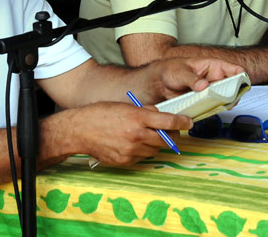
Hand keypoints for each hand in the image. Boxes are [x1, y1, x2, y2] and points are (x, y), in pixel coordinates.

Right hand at [71, 102, 190, 165]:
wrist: (79, 130)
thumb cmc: (101, 114)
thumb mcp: (125, 106)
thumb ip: (145, 111)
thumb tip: (162, 116)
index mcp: (137, 117)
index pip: (168, 121)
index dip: (182, 122)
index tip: (188, 122)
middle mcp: (136, 135)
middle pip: (165, 139)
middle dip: (172, 135)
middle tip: (172, 131)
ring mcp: (130, 150)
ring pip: (155, 150)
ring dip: (156, 143)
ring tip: (147, 136)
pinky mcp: (124, 161)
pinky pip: (142, 157)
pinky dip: (142, 151)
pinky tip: (132, 143)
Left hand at [141, 57, 244, 101]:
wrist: (160, 82)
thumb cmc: (171, 70)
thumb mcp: (180, 72)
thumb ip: (192, 79)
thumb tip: (203, 85)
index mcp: (214, 66)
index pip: (235, 70)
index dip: (242, 78)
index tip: (240, 88)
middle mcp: (215, 78)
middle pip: (234, 87)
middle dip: (234, 95)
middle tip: (228, 101)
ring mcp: (211, 90)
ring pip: (226, 98)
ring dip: (225, 104)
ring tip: (219, 106)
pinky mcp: (205, 100)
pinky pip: (215, 106)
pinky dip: (215, 110)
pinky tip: (211, 111)